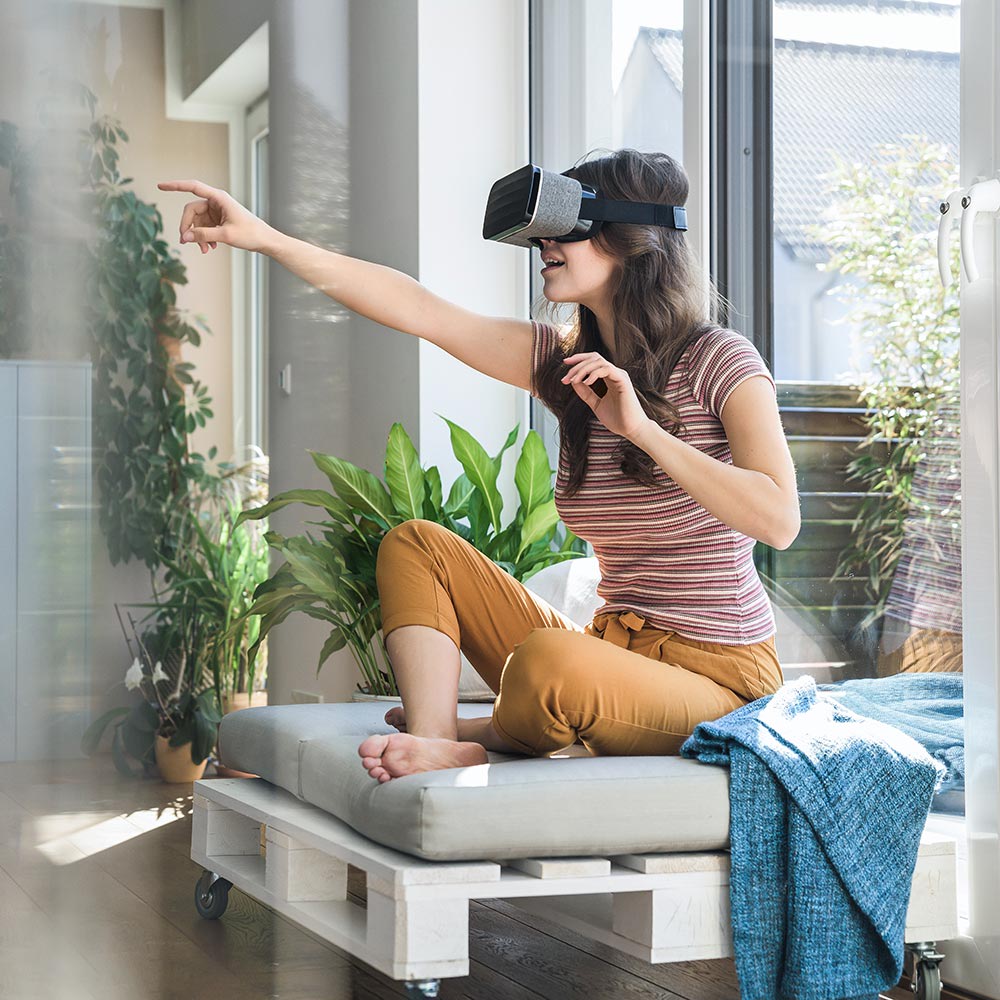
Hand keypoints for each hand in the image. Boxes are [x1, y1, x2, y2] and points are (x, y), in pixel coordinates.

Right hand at [156, 178, 276, 254]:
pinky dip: (204, 237)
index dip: (175, 186)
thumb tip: (184, 237)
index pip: (193, 187)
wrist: (265, 241)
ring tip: (205, 250)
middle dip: (188, 227)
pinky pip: (204, 227)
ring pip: (197, 222)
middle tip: (185, 242)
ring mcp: (217, 211)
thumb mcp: (225, 235)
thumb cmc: (250, 234)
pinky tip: (209, 248)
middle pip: (191, 211)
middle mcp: (216, 202)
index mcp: (218, 197)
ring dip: (198, 236)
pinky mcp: (219, 220)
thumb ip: (203, 235)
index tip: (160, 186)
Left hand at [561, 353, 651, 441]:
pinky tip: (586, 382)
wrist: (631, 430)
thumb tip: (573, 382)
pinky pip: (606, 369)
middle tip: (565, 377)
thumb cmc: (617, 418)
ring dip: (583, 369)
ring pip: (598, 362)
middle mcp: (615, 373)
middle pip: (594, 357)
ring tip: (573, 380)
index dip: (579, 359)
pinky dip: (594, 373)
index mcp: (609, 377)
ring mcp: (620, 376)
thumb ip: (585, 393)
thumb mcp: (596, 404)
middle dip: (577, 364)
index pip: (593, 361)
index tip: (565, 364)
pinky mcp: (623, 381)